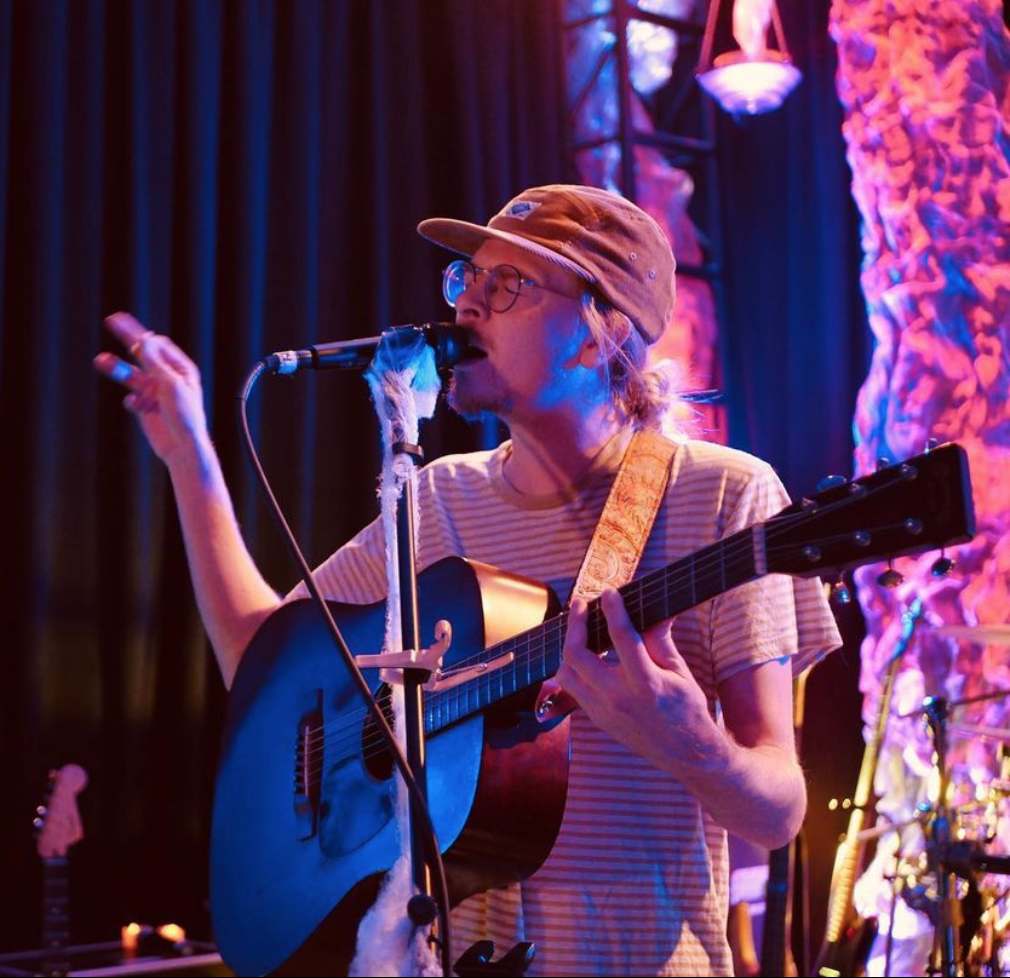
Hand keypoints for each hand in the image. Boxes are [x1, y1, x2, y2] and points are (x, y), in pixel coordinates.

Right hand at [93, 312, 209, 465]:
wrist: (183, 447)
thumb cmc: (185, 416)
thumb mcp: (171, 385)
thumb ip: (156, 362)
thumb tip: (145, 338)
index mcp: (181, 369)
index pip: (158, 344)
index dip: (140, 332)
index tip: (120, 321)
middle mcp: (168, 378)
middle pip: (143, 355)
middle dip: (127, 340)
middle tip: (111, 321)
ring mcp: (155, 393)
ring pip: (131, 376)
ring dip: (116, 369)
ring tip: (100, 361)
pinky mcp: (145, 408)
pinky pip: (131, 399)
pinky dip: (131, 401)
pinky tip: (136, 406)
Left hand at [556, 588, 721, 773]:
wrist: (685, 754)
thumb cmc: (686, 709)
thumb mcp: (679, 671)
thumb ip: (659, 640)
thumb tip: (654, 610)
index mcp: (645, 684)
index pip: (621, 638)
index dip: (613, 610)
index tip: (609, 593)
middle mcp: (618, 698)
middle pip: (577, 655)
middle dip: (574, 624)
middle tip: (580, 604)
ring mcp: (603, 711)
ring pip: (566, 673)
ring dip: (568, 647)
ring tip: (577, 628)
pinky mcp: (596, 718)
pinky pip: (572, 688)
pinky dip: (573, 667)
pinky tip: (582, 653)